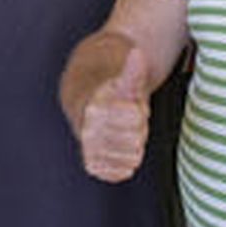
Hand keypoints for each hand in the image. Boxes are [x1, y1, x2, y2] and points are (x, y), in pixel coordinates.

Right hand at [75, 48, 151, 182]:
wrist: (86, 107)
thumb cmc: (111, 95)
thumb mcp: (124, 82)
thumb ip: (133, 71)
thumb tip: (138, 53)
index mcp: (95, 108)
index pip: (135, 118)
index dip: (138, 113)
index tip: (128, 106)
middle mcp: (87, 131)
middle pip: (135, 140)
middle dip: (137, 130)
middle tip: (127, 122)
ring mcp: (88, 150)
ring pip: (131, 158)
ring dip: (132, 147)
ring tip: (122, 133)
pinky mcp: (92, 166)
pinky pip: (121, 173)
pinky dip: (125, 163)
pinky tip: (119, 150)